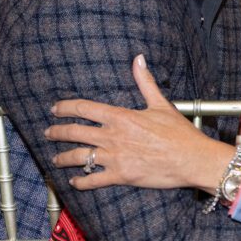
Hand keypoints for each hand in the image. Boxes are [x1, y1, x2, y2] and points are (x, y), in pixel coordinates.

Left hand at [46, 55, 233, 190]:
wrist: (191, 159)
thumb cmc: (179, 133)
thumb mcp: (160, 104)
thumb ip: (145, 82)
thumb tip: (138, 59)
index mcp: (121, 116)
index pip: (84, 108)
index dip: (66, 107)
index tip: (56, 108)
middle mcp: (113, 136)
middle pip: (74, 132)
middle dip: (57, 131)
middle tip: (48, 132)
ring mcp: (115, 157)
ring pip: (78, 157)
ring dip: (63, 158)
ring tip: (55, 159)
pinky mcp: (120, 176)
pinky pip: (92, 180)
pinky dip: (81, 181)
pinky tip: (74, 181)